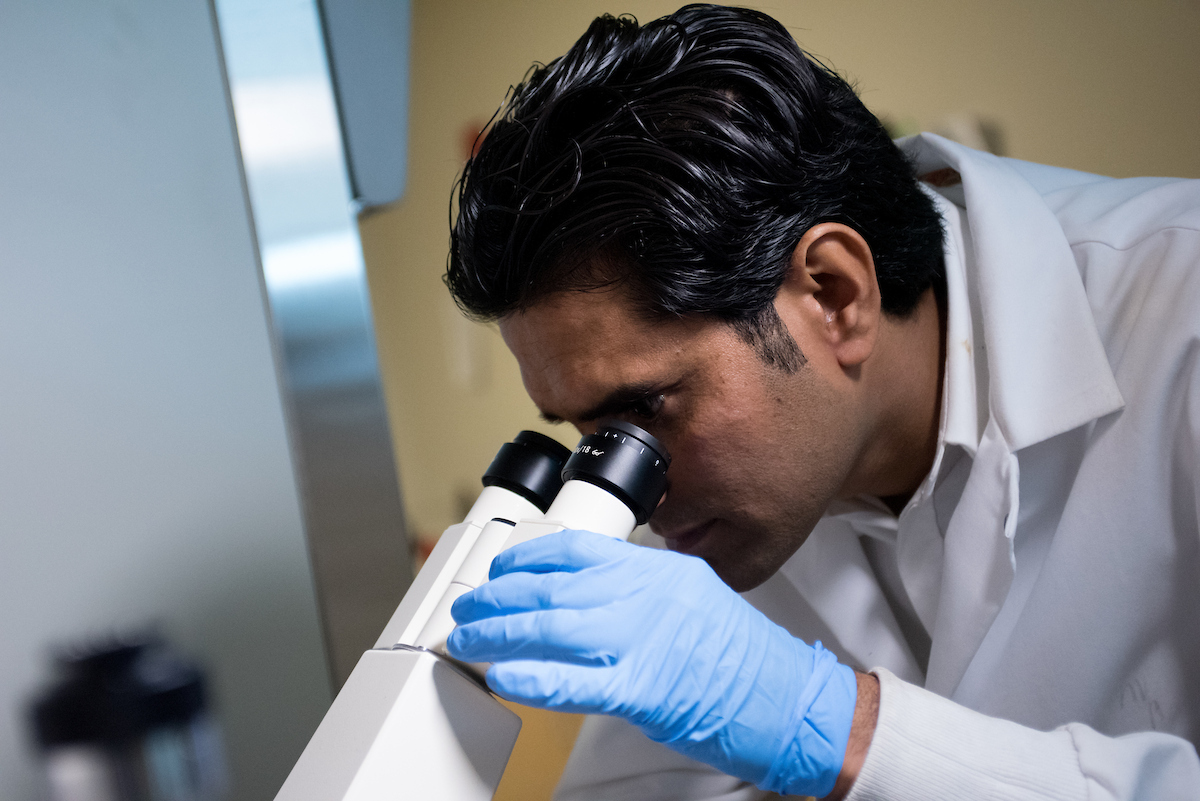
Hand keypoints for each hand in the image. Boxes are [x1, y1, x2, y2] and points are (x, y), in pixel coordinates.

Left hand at [446, 530, 857, 797]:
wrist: (792, 700)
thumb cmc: (743, 659)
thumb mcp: (691, 597)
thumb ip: (638, 590)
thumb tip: (581, 599)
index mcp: (657, 570)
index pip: (577, 549)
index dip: (527, 559)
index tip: (500, 571)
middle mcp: (648, 594)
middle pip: (553, 587)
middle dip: (499, 599)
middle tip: (468, 609)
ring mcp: (646, 639)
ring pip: (554, 627)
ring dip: (500, 634)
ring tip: (468, 640)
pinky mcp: (647, 689)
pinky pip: (578, 680)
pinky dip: (536, 678)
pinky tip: (506, 677)